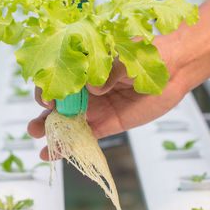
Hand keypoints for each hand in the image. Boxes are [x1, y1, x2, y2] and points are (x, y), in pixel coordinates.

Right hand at [28, 33, 188, 160]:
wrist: (173, 70)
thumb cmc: (146, 56)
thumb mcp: (126, 58)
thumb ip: (109, 71)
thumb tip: (93, 87)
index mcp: (83, 67)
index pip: (56, 77)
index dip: (47, 88)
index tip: (47, 98)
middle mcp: (83, 88)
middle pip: (56, 102)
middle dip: (43, 114)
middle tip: (37, 125)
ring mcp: (93, 107)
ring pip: (66, 121)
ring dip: (51, 131)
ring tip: (40, 138)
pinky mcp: (105, 124)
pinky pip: (84, 136)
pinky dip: (69, 146)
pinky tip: (53, 154)